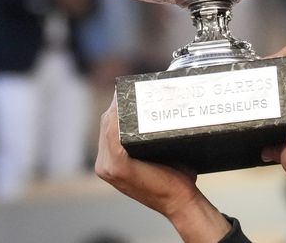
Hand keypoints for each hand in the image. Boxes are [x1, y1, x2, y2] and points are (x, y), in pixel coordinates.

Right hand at [95, 94, 230, 241]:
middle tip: (135, 85)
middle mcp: (104, 164)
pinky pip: (114, 137)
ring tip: (131, 90)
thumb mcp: (158, 153)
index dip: (118, 105)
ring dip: (119, 106)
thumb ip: (153, 136)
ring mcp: (108, 167)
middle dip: (120, 102)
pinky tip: (122, 107)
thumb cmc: (174, 178)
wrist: (180, 200)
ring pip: (109, 125)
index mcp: (110, 160)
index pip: (109, 124)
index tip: (133, 87)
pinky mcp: (118, 168)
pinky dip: (117, 120)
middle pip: (108, 121)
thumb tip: (167, 107)